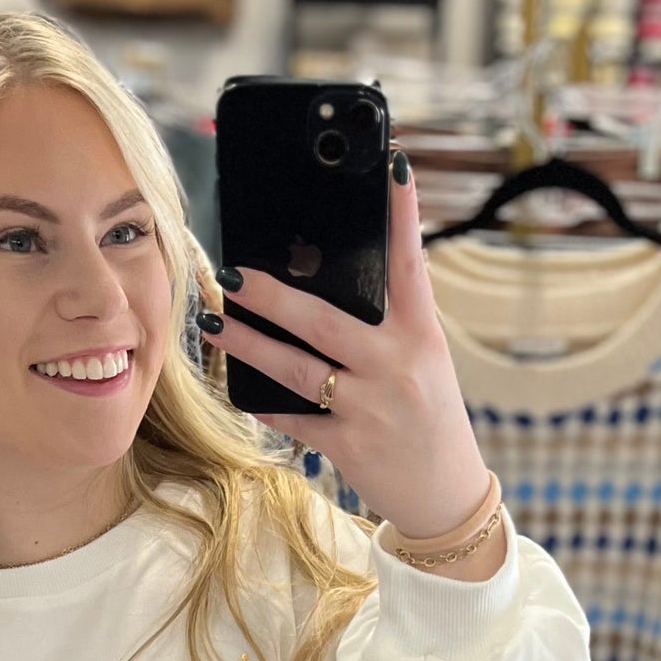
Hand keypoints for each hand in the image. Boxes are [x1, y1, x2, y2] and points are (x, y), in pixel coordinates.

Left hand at [200, 154, 497, 549]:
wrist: (446, 495)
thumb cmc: (427, 417)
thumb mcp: (423, 361)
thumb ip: (387, 323)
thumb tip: (327, 280)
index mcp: (421, 335)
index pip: (411, 265)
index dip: (403, 214)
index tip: (394, 165)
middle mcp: (396, 365)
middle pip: (324, 321)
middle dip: (273, 297)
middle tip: (233, 274)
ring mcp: (371, 407)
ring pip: (297, 369)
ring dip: (249, 345)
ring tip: (214, 324)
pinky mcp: (350, 445)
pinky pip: (294, 419)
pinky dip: (265, 404)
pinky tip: (240, 388)